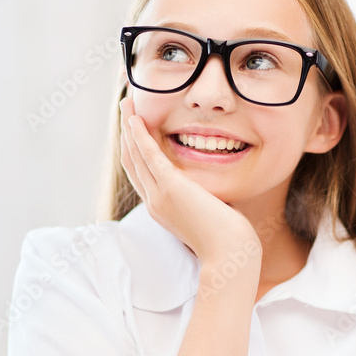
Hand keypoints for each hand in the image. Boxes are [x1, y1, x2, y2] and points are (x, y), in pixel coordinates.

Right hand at [119, 95, 261, 270]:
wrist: (229, 252)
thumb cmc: (227, 237)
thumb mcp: (209, 213)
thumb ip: (202, 197)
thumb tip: (210, 188)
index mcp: (161, 208)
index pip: (140, 175)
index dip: (134, 150)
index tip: (135, 130)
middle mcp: (154, 202)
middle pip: (131, 162)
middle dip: (126, 133)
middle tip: (126, 107)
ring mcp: (159, 196)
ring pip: (134, 155)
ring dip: (129, 127)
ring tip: (127, 102)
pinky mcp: (170, 188)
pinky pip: (148, 156)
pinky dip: (140, 136)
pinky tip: (136, 119)